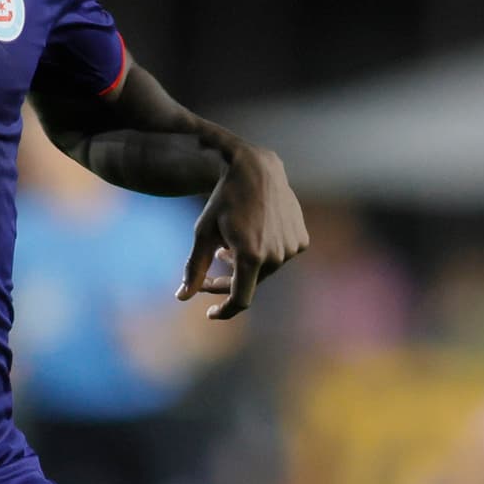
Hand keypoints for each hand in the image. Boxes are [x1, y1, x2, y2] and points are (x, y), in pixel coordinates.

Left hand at [176, 146, 308, 319]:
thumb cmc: (224, 200)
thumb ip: (194, 268)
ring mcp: (291, 248)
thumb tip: (182, 297)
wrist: (257, 170)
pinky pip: (278, 257)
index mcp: (251, 256)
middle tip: (207, 279)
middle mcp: (275, 256)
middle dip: (226, 284)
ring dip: (243, 266)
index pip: (239, 300)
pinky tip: (250, 239)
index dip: (224, 310)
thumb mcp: (203, 234)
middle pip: (249, 284)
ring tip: (226, 250)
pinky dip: (262, 255)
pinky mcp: (301, 240)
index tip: (211, 313)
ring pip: (263, 271)